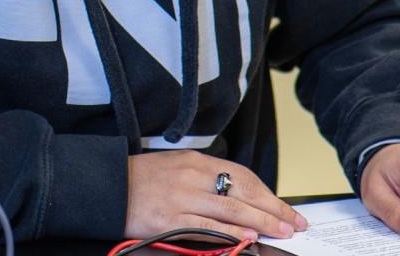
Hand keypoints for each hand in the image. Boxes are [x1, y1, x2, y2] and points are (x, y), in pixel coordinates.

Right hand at [124, 151, 308, 241]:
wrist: (106, 185)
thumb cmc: (141, 179)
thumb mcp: (176, 167)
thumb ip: (205, 179)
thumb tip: (239, 199)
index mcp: (195, 161)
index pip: (242, 177)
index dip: (268, 194)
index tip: (286, 209)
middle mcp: (191, 177)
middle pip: (241, 193)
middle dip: (272, 210)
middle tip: (293, 223)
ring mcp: (180, 198)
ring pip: (230, 210)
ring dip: (260, 222)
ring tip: (280, 231)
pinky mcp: (168, 219)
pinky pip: (206, 227)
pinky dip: (230, 233)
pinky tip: (247, 238)